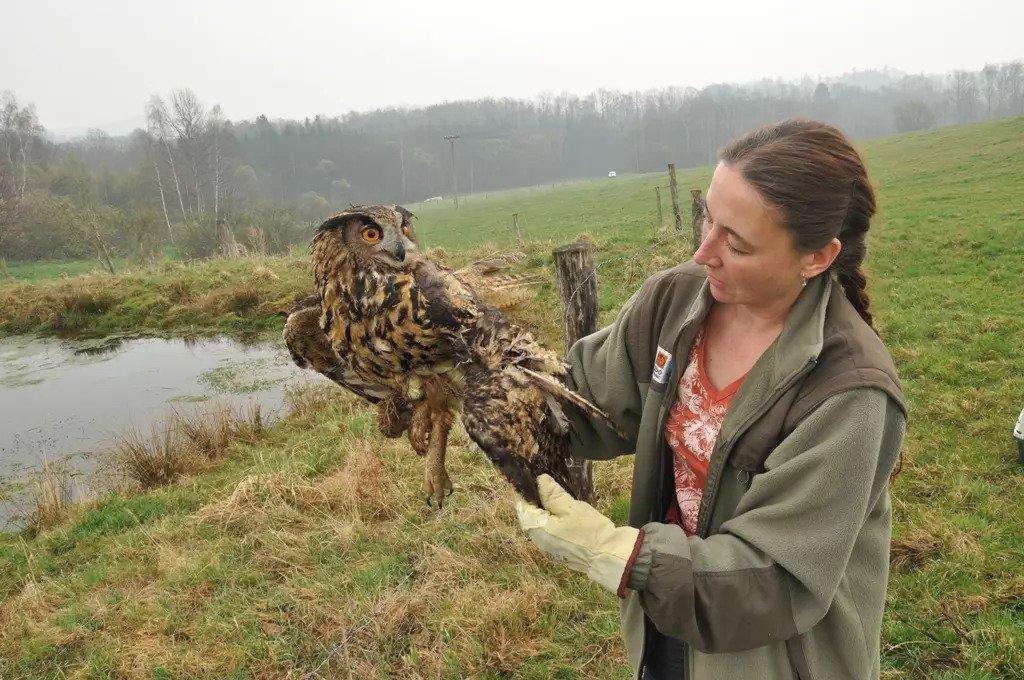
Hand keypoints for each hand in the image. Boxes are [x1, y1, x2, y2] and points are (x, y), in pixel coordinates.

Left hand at [515, 474, 640, 593]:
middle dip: (539, 501)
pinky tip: (567, 515)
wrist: (608, 556)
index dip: (529, 492)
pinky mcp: (560, 552)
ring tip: (561, 498)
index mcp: (537, 529)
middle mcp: (539, 541)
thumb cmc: (589, 530)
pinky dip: (556, 522)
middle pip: (532, 516)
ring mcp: (550, 549)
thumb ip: (552, 494)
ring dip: (548, 511)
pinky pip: (552, 533)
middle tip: (552, 487)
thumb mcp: (570, 507)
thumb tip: (540, 480)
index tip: (539, 480)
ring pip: (543, 524)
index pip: (523, 507)